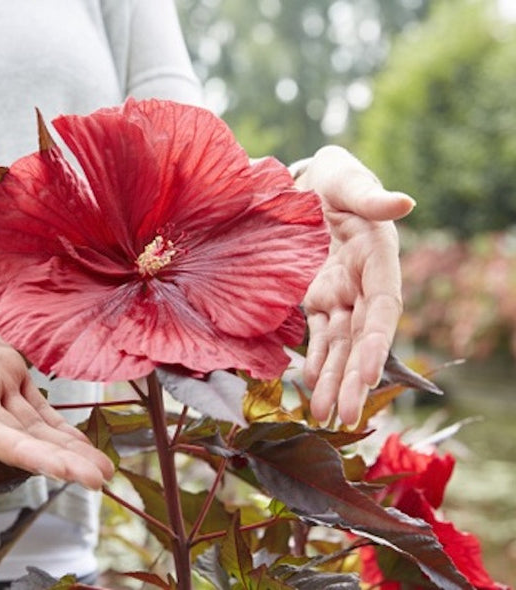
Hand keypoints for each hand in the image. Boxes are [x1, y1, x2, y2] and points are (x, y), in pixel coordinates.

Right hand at [0, 251, 113, 489]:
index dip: (25, 454)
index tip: (61, 470)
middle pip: (21, 438)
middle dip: (59, 460)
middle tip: (99, 479)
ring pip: (34, 426)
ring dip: (66, 448)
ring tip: (101, 468)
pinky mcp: (7, 370)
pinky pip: (36, 404)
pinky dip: (58, 424)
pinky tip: (80, 443)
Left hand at [295, 146, 414, 426]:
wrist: (307, 183)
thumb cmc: (335, 178)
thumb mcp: (348, 180)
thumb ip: (370, 196)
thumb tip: (405, 202)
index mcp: (379, 259)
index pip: (383, 309)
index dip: (376, 343)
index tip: (368, 376)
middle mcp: (363, 284)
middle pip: (361, 338)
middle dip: (354, 379)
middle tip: (345, 417)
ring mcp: (339, 294)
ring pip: (339, 344)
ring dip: (334, 380)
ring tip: (324, 416)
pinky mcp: (316, 297)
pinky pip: (317, 334)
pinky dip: (315, 359)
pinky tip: (310, 385)